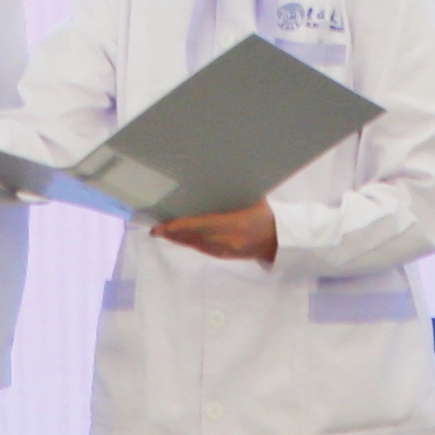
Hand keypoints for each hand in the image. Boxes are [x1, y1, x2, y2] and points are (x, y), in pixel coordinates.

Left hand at [154, 201, 280, 266]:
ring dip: (179, 240)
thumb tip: (216, 177)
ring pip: (196, 245)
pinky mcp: (225, 256)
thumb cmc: (266, 215)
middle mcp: (226, 241)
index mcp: (233, 225)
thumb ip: (232, 193)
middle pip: (193, 238)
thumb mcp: (252, 199)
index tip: (163, 226)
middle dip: (173, 234)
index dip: (179, 227)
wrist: (280, 241)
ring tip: (163, 233)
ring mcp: (225, 250)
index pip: (200, 225)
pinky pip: (202, 250)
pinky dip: (190, 244)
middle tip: (155, 230)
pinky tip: (181, 240)